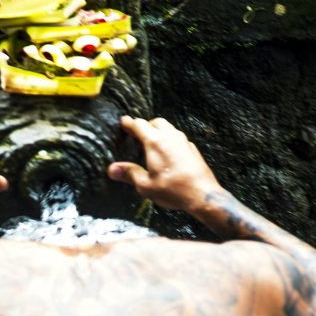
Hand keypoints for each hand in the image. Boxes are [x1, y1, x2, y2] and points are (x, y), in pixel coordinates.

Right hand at [107, 115, 221, 212]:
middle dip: (146, 125)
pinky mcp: (192, 150)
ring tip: (152, 141)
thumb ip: (129, 174)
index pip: (140, 125)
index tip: (124, 121)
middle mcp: (171, 137)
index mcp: (156, 143)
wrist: (202, 194)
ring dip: (159, 131)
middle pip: (156, 122)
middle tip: (137, 133)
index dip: (130, 123)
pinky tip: (168, 152)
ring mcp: (184, 142)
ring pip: (169, 128)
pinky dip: (170, 140)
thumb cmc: (173, 190)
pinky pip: (178, 138)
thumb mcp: (145, 185)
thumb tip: (112, 169)